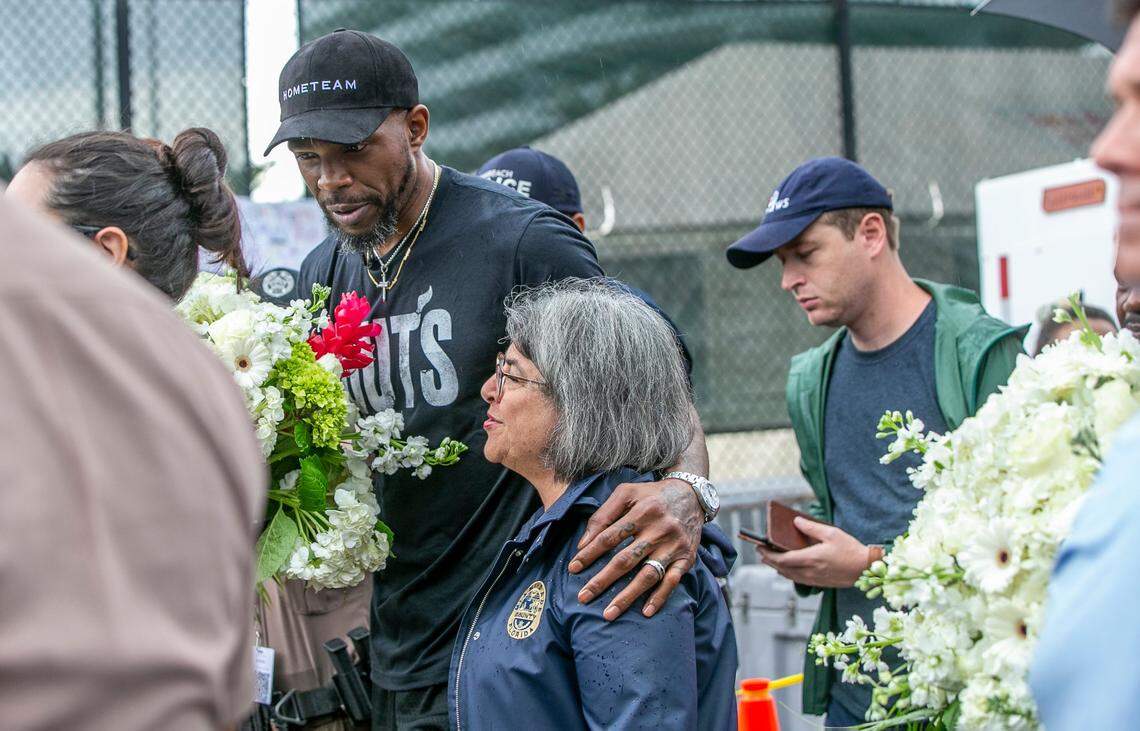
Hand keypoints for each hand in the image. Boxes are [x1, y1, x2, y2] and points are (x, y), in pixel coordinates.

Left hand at [568, 478, 702, 619]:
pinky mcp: (687, 557)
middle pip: (626, 560)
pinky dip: (659, 598)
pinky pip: (672, 581)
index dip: (590, 553)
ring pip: (647, 575)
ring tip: (608, 613)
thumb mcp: (627, 493)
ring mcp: (674, 546)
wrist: (692, 495)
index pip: (609, 536)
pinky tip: (645, 612)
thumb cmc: (651, 496)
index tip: (573, 569)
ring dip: (627, 596)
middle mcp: (659, 529)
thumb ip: (604, 515)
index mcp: (641, 511)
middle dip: (602, 580)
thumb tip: (584, 543)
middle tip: (583, 597)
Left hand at [757, 518, 875, 587]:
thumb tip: (795, 521)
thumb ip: (811, 527)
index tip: (759, 548)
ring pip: (789, 575)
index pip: (782, 559)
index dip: (768, 554)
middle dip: (769, 560)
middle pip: (782, 569)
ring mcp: (813, 579)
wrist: (865, 569)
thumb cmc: (850, 549)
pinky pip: (797, 579)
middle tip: (761, 552)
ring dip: (777, 567)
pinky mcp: (819, 583)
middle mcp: (809, 571)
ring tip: (770, 559)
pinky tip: (787, 568)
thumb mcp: (831, 533)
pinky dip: (788, 573)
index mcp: (811, 559)